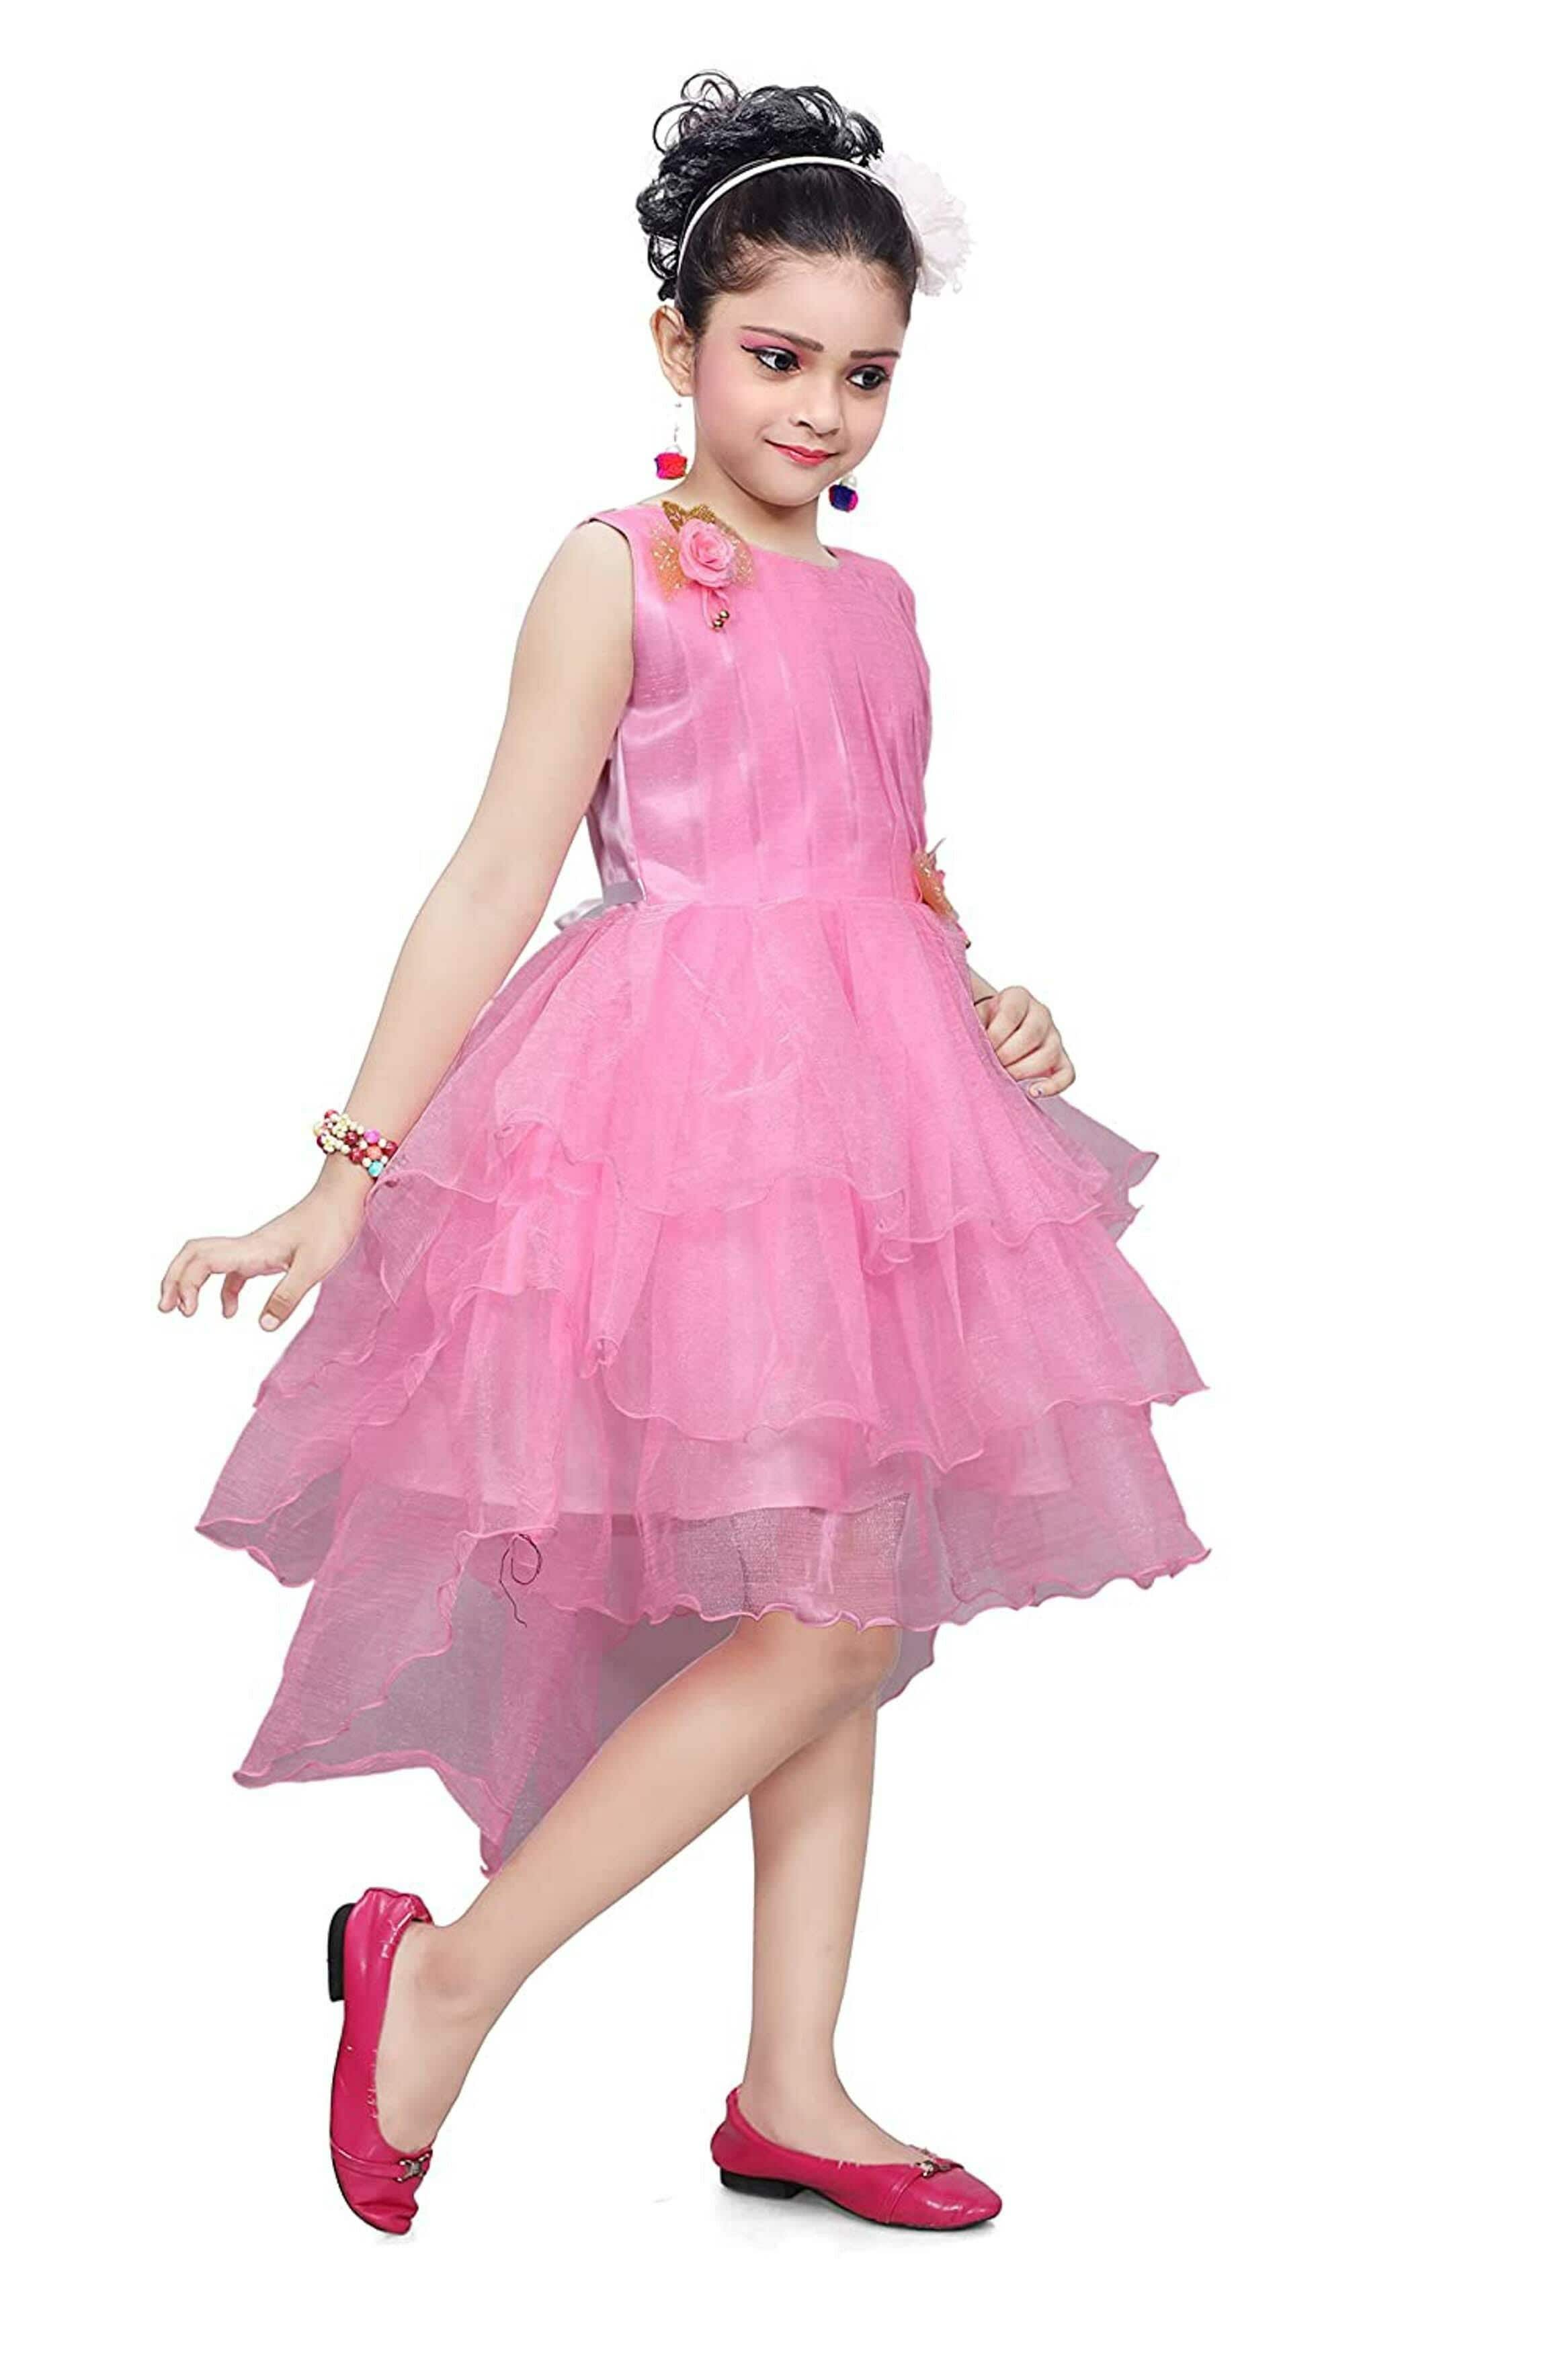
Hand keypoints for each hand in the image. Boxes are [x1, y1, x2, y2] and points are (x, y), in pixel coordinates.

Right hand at [158, 1160, 370, 1329]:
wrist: (344, 1196)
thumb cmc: (332, 1225)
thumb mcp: (314, 1266)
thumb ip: (287, 1296)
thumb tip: (261, 1326)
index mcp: (252, 1249)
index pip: (202, 1261)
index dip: (185, 1284)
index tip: (187, 1312)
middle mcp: (248, 1245)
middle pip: (194, 1254)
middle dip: (174, 1279)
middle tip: (165, 1308)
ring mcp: (256, 1247)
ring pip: (210, 1260)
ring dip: (192, 1283)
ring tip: (185, 1311)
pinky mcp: (269, 1252)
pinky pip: (234, 1270)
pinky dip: (224, 1289)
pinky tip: (230, 1311)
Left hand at [973, 984, 1074, 1096]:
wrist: (993, 1028)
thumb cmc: (981, 1023)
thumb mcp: (973, 1016)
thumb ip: (974, 1025)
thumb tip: (970, 1047)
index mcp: (1018, 997)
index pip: (1011, 1014)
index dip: (995, 1035)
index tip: (982, 1047)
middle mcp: (1040, 1013)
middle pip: (1032, 1034)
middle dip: (1007, 1055)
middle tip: (990, 1064)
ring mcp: (1053, 1036)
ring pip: (1049, 1054)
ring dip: (1023, 1070)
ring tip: (1004, 1077)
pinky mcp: (1061, 1059)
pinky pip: (1067, 1074)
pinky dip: (1053, 1086)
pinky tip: (1032, 1092)